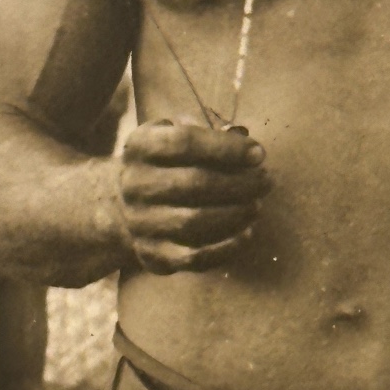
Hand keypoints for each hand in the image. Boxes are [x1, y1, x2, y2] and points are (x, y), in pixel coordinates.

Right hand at [118, 121, 270, 273]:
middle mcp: (134, 184)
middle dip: (239, 183)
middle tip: (266, 181)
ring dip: (235, 214)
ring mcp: (140, 223)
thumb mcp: (174, 134)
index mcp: (140, 146)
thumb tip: (245, 143)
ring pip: (194, 222)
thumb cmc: (165, 162)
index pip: (184, 142)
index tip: (259, 153)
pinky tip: (247, 232)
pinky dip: (226, 247)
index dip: (226, 147)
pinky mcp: (152, 255)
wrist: (122, 205)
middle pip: (193, 183)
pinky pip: (193, 256)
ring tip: (257, 205)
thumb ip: (208, 133)